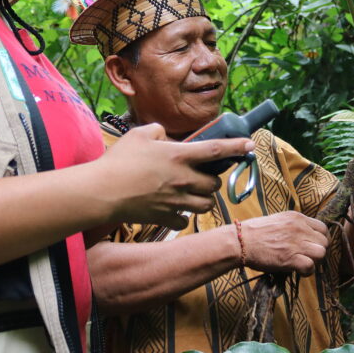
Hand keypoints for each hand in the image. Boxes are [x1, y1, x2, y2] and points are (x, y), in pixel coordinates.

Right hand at [96, 123, 254, 229]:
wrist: (103, 192)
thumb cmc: (119, 160)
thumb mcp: (139, 134)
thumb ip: (157, 131)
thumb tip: (164, 135)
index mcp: (179, 155)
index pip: (216, 150)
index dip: (236, 146)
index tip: (250, 144)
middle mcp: (183, 179)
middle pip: (214, 184)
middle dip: (213, 180)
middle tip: (203, 176)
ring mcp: (176, 201)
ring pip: (205, 205)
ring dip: (203, 199)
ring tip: (193, 194)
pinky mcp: (165, 218)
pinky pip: (184, 221)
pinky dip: (182, 217)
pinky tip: (175, 211)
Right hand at [237, 211, 329, 275]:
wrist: (241, 241)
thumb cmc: (255, 232)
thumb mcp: (278, 220)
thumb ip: (293, 226)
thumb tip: (304, 237)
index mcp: (297, 217)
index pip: (323, 228)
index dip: (321, 239)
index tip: (314, 246)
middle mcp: (299, 228)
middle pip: (324, 242)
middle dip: (319, 251)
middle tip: (308, 257)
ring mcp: (296, 243)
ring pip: (321, 253)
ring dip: (315, 261)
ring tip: (304, 264)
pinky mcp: (290, 258)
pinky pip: (310, 266)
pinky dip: (307, 271)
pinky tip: (298, 271)